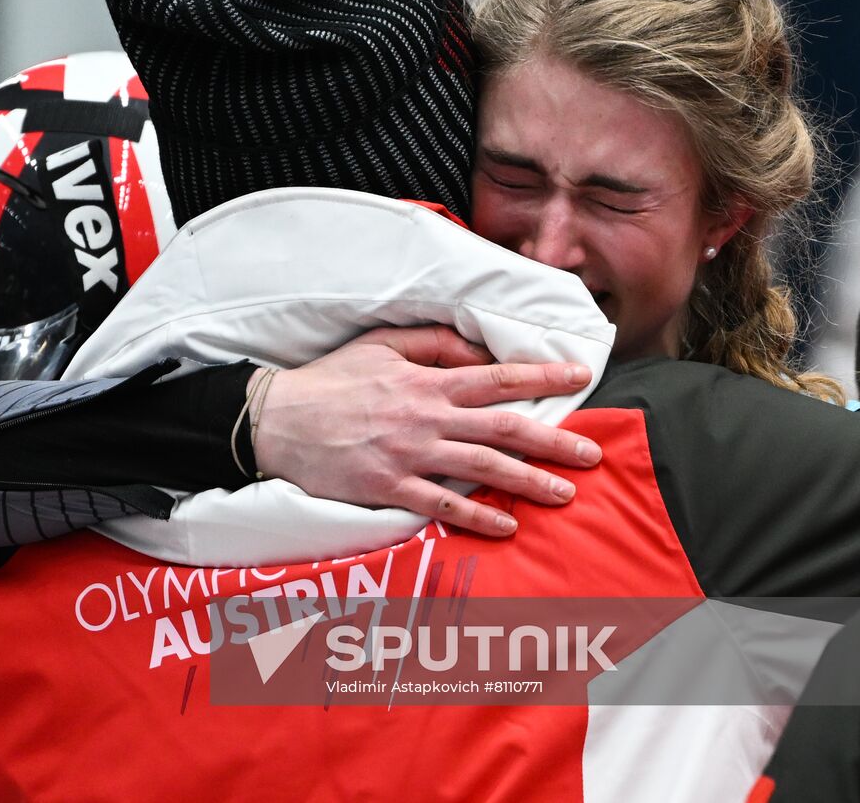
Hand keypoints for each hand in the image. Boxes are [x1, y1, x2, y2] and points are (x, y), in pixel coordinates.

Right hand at [251, 326, 601, 536]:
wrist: (277, 420)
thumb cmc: (329, 381)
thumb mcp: (379, 345)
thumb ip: (431, 343)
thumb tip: (476, 349)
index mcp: (427, 381)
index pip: (498, 377)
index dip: (543, 376)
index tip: (580, 377)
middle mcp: (427, 417)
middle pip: (505, 427)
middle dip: (554, 440)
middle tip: (592, 453)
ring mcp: (410, 455)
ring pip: (484, 467)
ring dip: (530, 482)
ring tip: (566, 493)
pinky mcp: (390, 488)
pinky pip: (444, 505)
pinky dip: (479, 516)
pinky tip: (507, 526)